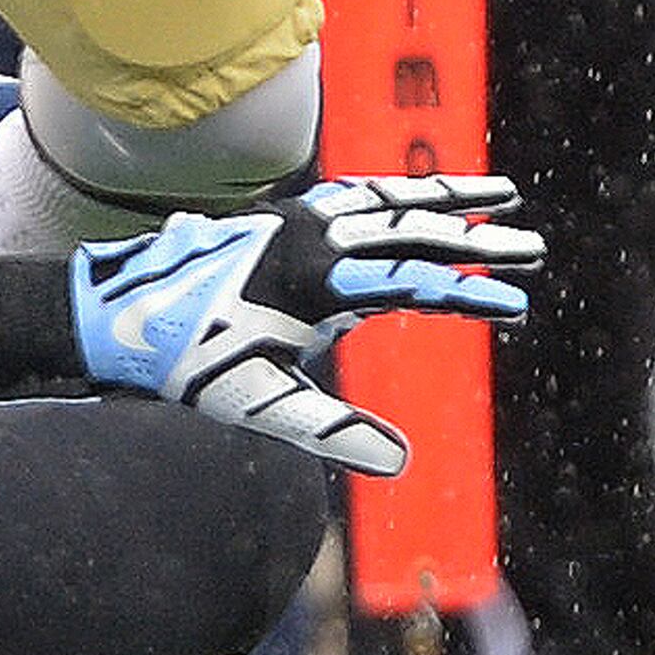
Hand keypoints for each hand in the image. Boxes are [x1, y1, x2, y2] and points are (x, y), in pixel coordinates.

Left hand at [66, 182, 538, 478]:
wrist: (119, 311)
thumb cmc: (190, 365)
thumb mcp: (262, 406)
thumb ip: (332, 433)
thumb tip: (398, 464)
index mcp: (315, 280)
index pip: (412, 283)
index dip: (470, 295)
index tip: (517, 306)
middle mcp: (311, 236)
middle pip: (411, 229)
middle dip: (478, 237)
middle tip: (536, 245)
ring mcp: (297, 218)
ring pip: (388, 198)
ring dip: (446, 196)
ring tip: (503, 190)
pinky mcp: (284, 215)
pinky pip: (356, 192)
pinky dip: (398, 190)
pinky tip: (420, 195)